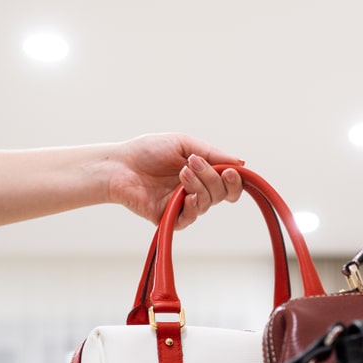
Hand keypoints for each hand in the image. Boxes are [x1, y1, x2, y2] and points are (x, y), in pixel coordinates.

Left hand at [108, 133, 243, 228]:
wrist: (120, 165)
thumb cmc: (148, 151)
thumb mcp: (185, 144)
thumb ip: (213, 154)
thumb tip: (241, 163)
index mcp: (202, 174)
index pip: (229, 184)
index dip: (235, 181)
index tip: (231, 171)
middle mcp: (197, 191)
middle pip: (222, 193)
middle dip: (212, 177)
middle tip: (192, 163)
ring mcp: (184, 205)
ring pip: (208, 202)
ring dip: (199, 185)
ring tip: (181, 171)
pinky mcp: (171, 218)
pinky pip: (192, 216)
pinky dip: (193, 204)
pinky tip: (185, 193)